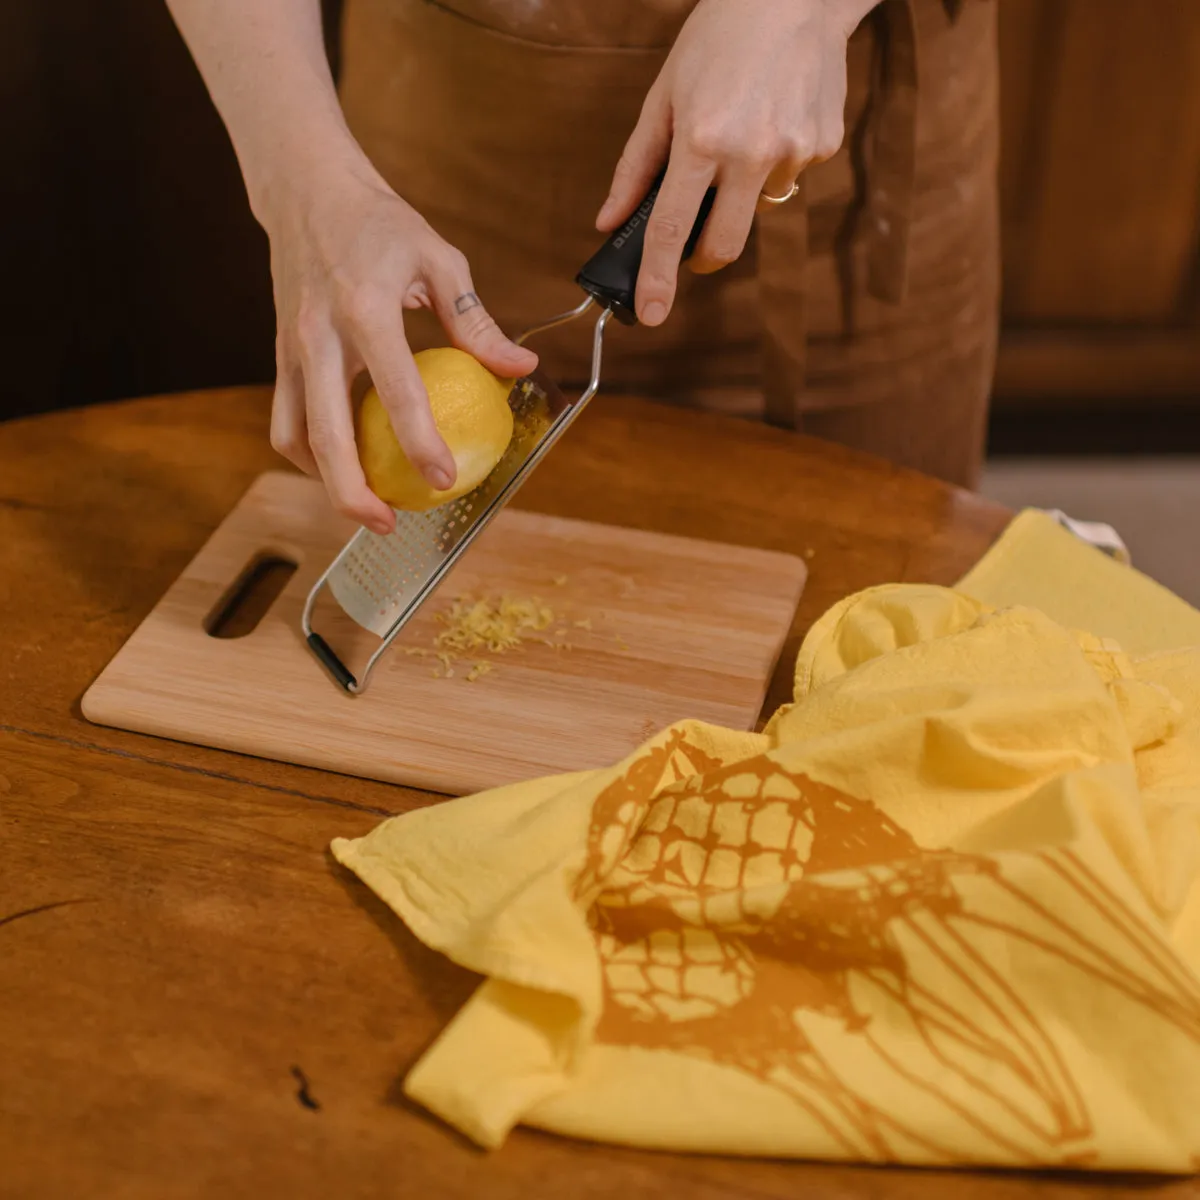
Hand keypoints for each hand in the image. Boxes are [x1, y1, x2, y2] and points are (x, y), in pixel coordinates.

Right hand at [265, 166, 536, 534]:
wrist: (304, 189)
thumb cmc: (377, 223)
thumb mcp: (438, 257)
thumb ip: (476, 320)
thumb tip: (519, 367)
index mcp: (364, 308)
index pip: (396, 390)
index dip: (420, 444)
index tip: (444, 481)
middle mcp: (318, 337)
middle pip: (325, 435)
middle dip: (354, 492)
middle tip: (390, 524)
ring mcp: (290, 350)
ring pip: (294, 437)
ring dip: (325, 483)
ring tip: (366, 507)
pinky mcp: (279, 358)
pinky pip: (287, 421)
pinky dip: (311, 455)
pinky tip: (345, 467)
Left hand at [595, 0, 870, 325]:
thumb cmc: (718, 37)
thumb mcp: (663, 95)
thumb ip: (636, 167)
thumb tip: (609, 221)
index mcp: (702, 139)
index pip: (673, 228)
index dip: (658, 278)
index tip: (650, 315)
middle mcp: (751, 152)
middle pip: (723, 245)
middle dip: (701, 255)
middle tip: (691, 242)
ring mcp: (793, 152)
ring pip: (757, 208)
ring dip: (741, 191)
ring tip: (741, 130)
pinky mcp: (823, 146)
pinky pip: (787, 178)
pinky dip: (772, 163)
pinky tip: (771, 118)